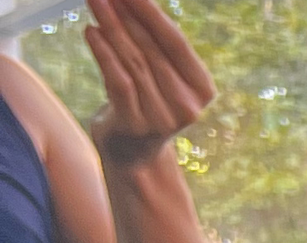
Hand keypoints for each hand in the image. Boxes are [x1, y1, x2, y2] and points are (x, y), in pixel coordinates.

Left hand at [84, 0, 214, 164]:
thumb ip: (153, 42)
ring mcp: (162, 119)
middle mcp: (187, 106)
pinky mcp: (136, 125)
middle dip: (125, 14)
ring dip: (110, 27)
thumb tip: (130, 2)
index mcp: (202, 89)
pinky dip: (103, 54)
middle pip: (152, 49)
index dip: (151, 12)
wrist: (134, 150)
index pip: (175, 42)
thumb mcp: (159, 72)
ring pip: (133, 62)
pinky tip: (91, 32)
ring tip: (96, 1)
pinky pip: (118, 81)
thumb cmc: (146, 100)